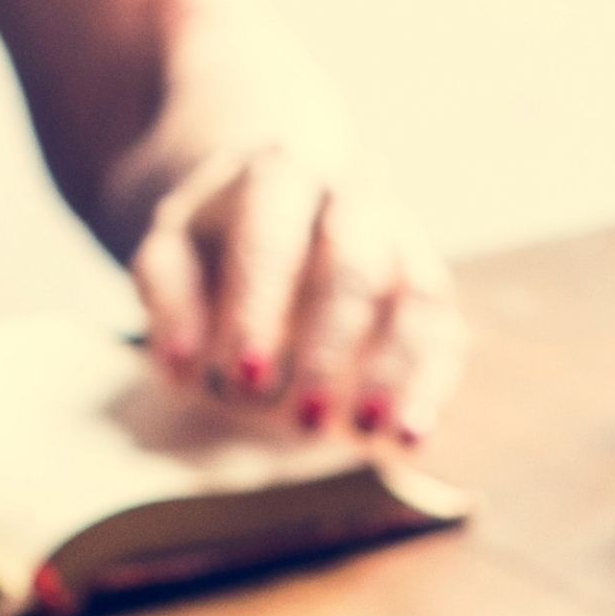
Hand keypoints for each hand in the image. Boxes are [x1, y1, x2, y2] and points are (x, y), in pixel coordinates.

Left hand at [131, 143, 465, 440]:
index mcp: (281, 177)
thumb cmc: (220, 245)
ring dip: (394, 370)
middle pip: (356, 264)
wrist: (283, 212)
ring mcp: (405, 241)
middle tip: (305, 419)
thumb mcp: (173, 253)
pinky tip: (409, 438)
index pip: (273, 236)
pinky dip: (431, 389)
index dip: (260, 307)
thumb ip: (168, 297)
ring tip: (366, 432)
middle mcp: (356, 198)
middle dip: (331, 346)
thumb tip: (182, 363)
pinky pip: (446, 336)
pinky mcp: (431, 292)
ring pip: (418, 296)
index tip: (243, 375)